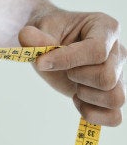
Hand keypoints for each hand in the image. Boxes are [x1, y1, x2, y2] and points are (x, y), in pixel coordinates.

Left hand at [19, 9, 124, 125]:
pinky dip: (92, 115)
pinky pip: (114, 117)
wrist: (52, 42)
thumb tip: (26, 36)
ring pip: (115, 98)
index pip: (97, 51)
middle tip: (64, 70)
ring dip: (86, 96)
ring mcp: (119, 74)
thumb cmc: (50, 32)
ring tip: (72, 85)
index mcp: (105, 27)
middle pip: (107, 77)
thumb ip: (35, 35)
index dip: (67, 60)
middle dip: (76, 77)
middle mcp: (118, 51)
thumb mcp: (40, 28)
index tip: (41, 62)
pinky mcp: (112, 94)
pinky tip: (77, 101)